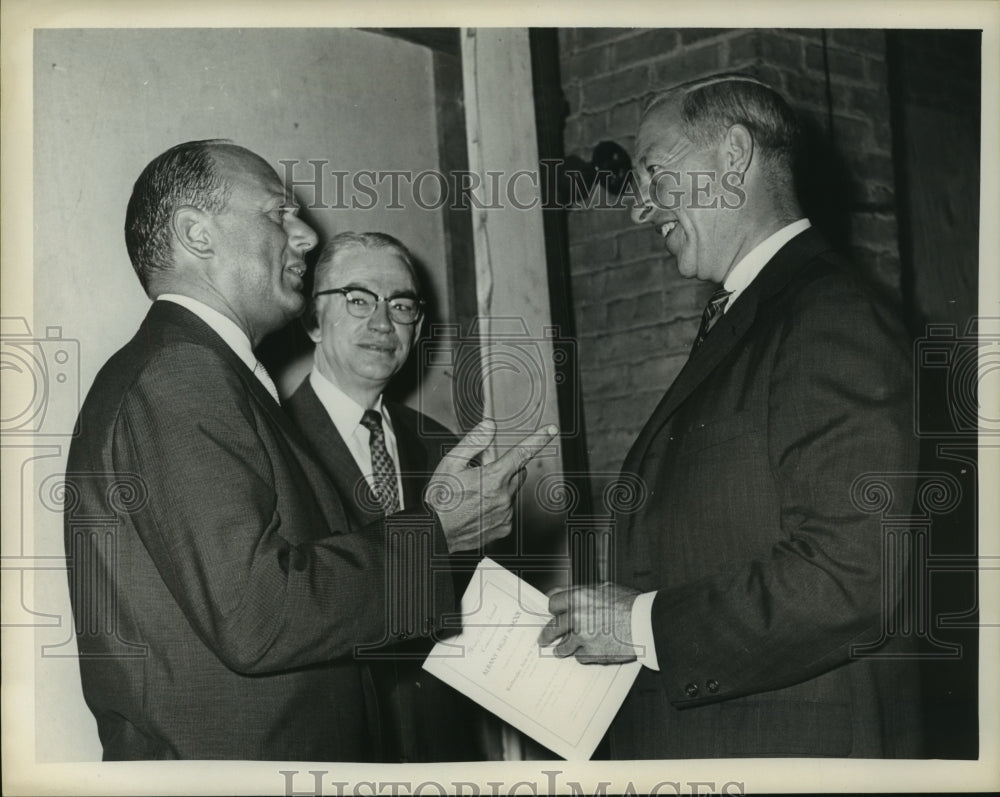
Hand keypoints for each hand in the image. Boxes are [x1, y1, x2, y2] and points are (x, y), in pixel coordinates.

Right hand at [426, 419, 556, 552]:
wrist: (435, 533)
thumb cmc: (440, 499)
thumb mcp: (451, 463)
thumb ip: (474, 442)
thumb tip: (489, 427)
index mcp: (493, 478)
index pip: (522, 453)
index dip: (539, 439)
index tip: (551, 430)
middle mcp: (504, 496)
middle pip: (518, 472)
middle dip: (505, 468)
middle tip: (482, 472)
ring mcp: (506, 514)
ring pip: (512, 492)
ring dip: (500, 489)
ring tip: (475, 495)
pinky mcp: (504, 527)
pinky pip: (508, 510)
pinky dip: (498, 507)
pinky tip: (478, 509)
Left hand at [538, 582, 641, 663]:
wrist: (645, 623)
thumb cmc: (630, 604)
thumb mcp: (604, 588)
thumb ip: (584, 592)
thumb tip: (570, 594)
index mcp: (578, 597)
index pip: (552, 602)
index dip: (552, 609)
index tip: (551, 614)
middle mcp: (576, 616)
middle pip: (551, 628)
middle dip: (546, 635)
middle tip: (543, 639)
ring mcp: (582, 637)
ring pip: (562, 646)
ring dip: (562, 648)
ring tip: (560, 650)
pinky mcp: (591, 653)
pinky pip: (579, 657)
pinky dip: (583, 655)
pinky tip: (588, 651)